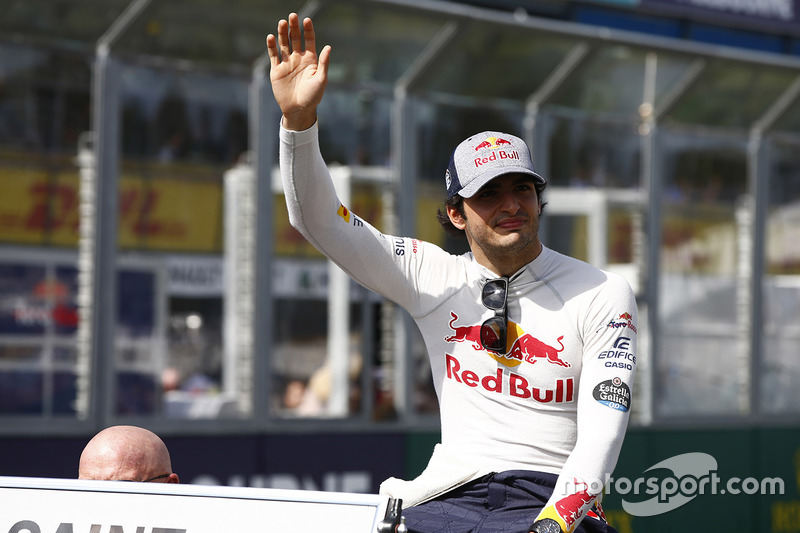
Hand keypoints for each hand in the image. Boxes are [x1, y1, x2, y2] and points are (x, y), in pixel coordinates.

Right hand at [266, 13, 330, 130]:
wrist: (298, 110)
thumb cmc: (313, 96)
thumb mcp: (321, 79)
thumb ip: (323, 63)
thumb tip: (328, 47)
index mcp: (311, 59)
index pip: (309, 40)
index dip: (308, 30)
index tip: (307, 20)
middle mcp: (298, 58)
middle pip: (295, 38)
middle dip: (294, 27)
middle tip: (292, 16)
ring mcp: (287, 63)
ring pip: (283, 44)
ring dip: (282, 33)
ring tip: (282, 22)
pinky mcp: (276, 70)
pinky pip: (273, 55)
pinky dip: (271, 46)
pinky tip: (270, 37)